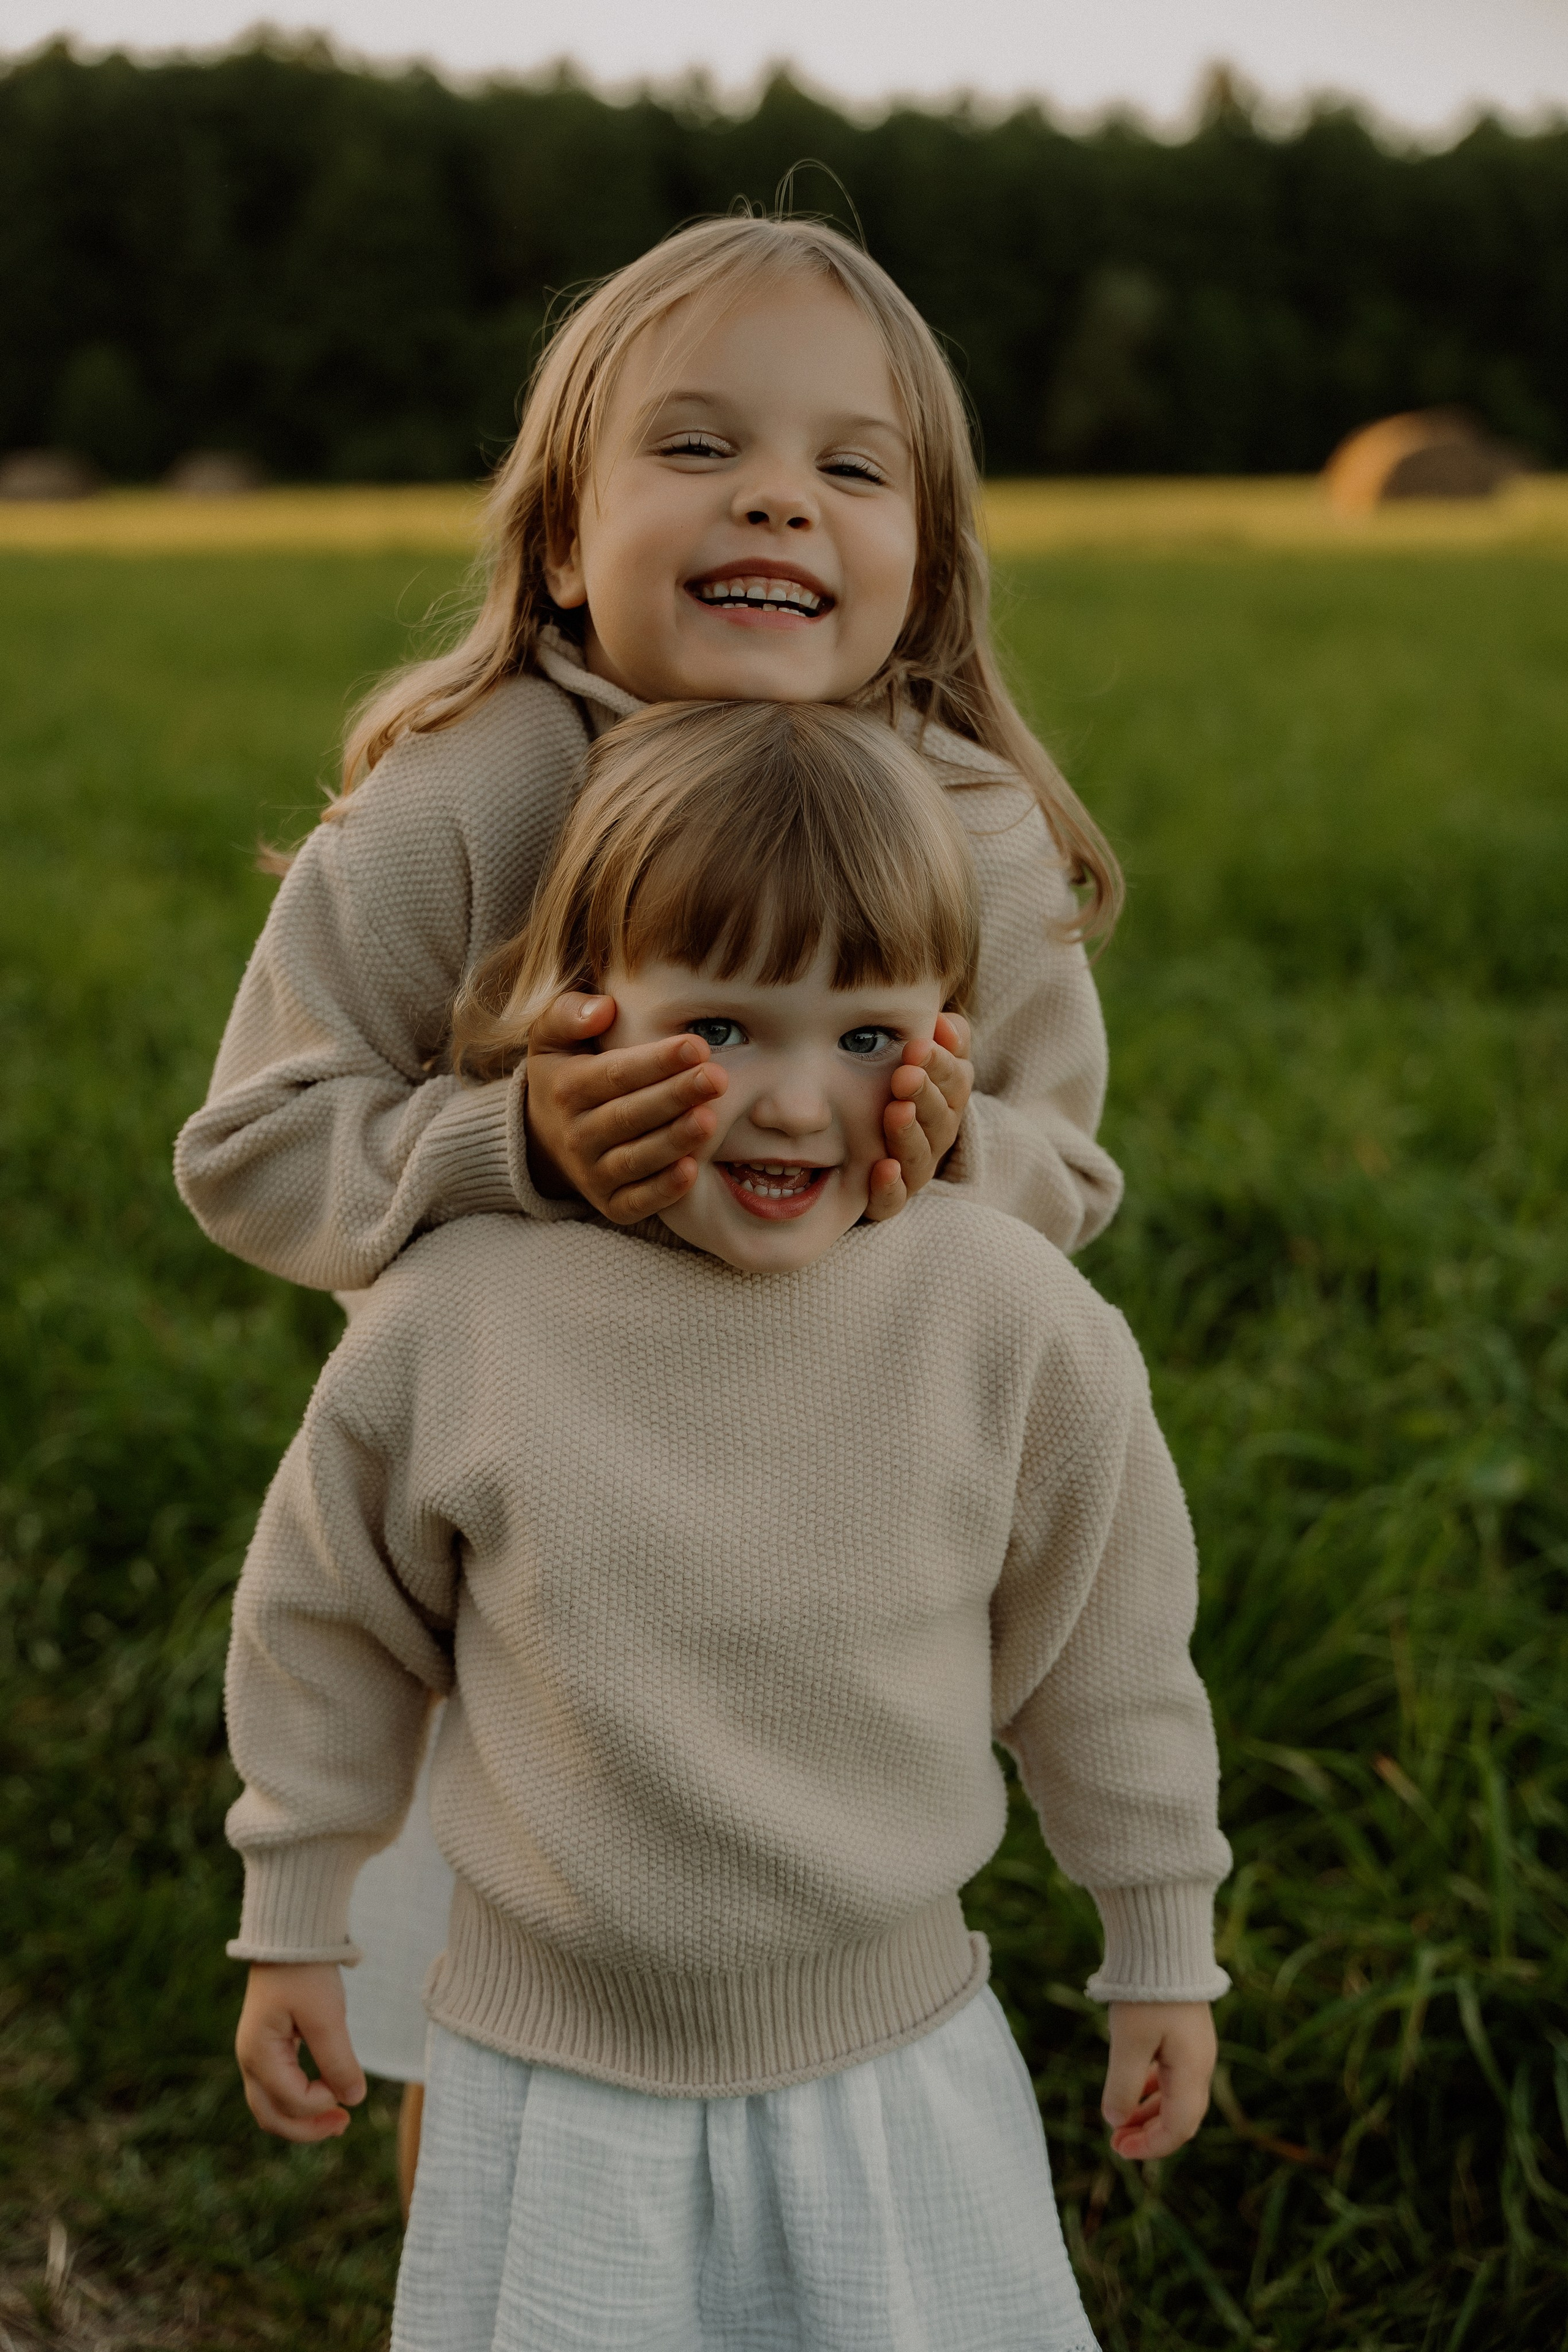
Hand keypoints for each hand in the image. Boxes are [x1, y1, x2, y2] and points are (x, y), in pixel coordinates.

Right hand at [236, 1962, 366, 2142]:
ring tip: (338, 2119)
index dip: (322, 2102)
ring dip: (303, 2119)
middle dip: (307, 2129)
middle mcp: (250, 2061)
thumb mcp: (326, 2015)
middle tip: (344, 2125)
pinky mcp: (268, 2048)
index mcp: (259, 2054)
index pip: (290, 2100)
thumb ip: (338, 2060)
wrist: (290, 1937)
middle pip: (271, 2116)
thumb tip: (354, 2100)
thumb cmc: (306, 1972)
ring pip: (272, 2107)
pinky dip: (299, 2101)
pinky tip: (325, 2094)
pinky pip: (278, 2089)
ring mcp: (256, 2056)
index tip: (349, 2086)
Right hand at [522, 992, 727, 1222]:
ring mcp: (591, 1173)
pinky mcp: (609, 1204)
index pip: (614, 1074)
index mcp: (566, 1088)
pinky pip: (636, 1202)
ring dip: (673, 1142)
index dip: (655, 1061)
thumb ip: (568, 1014)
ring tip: (709, 1120)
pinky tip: (691, 1171)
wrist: (543, 1137)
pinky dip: (662, 1191)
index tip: (696, 1046)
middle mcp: (575, 1134)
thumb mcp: (551, 1037)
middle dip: (674, 1097)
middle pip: (629, 1116)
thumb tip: (605, 1009)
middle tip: (716, 1079)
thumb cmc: (565, 1074)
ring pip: (635, 1160)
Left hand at [865, 1012, 972, 1221]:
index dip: (942, 1064)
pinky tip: (883, 1169)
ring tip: (896, 1112)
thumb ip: (942, 1042)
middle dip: (926, 1095)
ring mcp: (913, 1170)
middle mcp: (935, 1138)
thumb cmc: (895, 1089)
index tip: (920, 1044)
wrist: (854, 1146)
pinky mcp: (888, 1200)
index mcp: (946, 1101)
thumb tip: (947, 1022)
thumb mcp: (922, 1061)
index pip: (955, 1082)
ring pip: (920, 1157)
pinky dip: (891, 1186)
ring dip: (909, 1134)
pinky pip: (894, 1200)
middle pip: (941, 1118)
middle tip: (906, 1074)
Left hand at [1102, 2001, 1216, 2160]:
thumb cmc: (1146, 1993)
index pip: (1178, 2127)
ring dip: (1149, 2112)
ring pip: (1175, 2096)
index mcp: (1192, 2071)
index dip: (1150, 2146)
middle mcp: (1200, 2064)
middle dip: (1149, 2133)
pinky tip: (1131, 2088)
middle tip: (1116, 2140)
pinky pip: (1172, 2075)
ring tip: (1119, 2119)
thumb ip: (1123, 2086)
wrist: (1163, 1943)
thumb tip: (1114, 2120)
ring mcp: (1195, 2048)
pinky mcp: (1184, 2034)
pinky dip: (1151, 2089)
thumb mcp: (1128, 2042)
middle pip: (1181, 2116)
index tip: (1118, 2148)